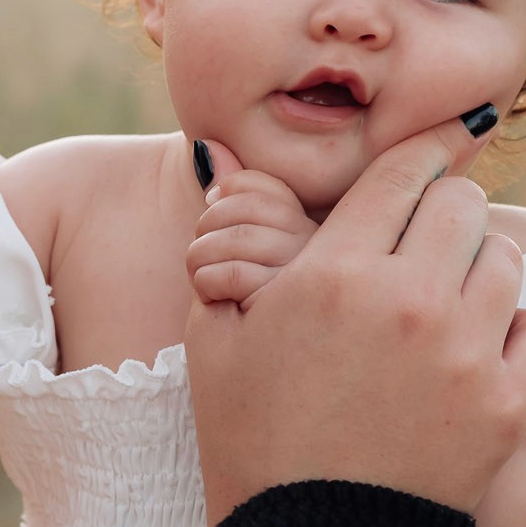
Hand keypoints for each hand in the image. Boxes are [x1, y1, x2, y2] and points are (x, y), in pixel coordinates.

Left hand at [186, 148, 316, 308]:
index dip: (223, 197)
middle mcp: (324, 249)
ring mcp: (311, 281)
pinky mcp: (290, 315)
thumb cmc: (253, 316)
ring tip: (204, 279)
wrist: (265, 378)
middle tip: (201, 256)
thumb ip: (235, 195)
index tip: (214, 220)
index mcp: (318, 227)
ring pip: (233, 238)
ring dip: (200, 258)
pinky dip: (207, 284)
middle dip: (205, 229)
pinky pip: (232, 275)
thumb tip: (209, 148)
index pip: (259, 184)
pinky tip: (215, 301)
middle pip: (243, 208)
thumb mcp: (244, 249)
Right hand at [187, 117, 525, 522]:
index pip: (401, 171)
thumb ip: (225, 247)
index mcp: (336, 272)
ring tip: (452, 300)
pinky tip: (483, 353)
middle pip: (461, 204)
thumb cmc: (252, 443)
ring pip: (505, 260)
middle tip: (427, 242)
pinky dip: (518, 334)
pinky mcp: (508, 405)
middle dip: (443, 212)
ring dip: (480, 269)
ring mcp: (466, 353)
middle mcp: (411, 299)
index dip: (420, 153)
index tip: (436, 147)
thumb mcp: (215, 339)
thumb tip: (226, 161)